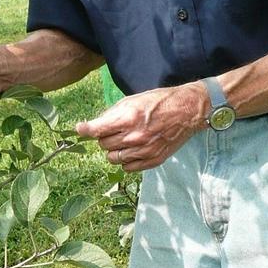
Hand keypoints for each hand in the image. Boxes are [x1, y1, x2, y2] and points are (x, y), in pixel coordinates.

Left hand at [75, 82, 205, 171]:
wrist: (188, 111)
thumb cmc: (160, 102)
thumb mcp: (133, 100)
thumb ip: (113, 113)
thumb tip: (95, 124)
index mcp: (128, 118)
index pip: (97, 130)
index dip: (85, 129)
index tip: (80, 129)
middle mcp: (134, 137)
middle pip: (103, 145)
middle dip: (104, 137)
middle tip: (114, 130)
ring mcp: (144, 151)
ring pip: (113, 159)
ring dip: (114, 150)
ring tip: (124, 140)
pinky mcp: (153, 160)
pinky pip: (128, 168)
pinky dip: (126, 160)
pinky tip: (132, 150)